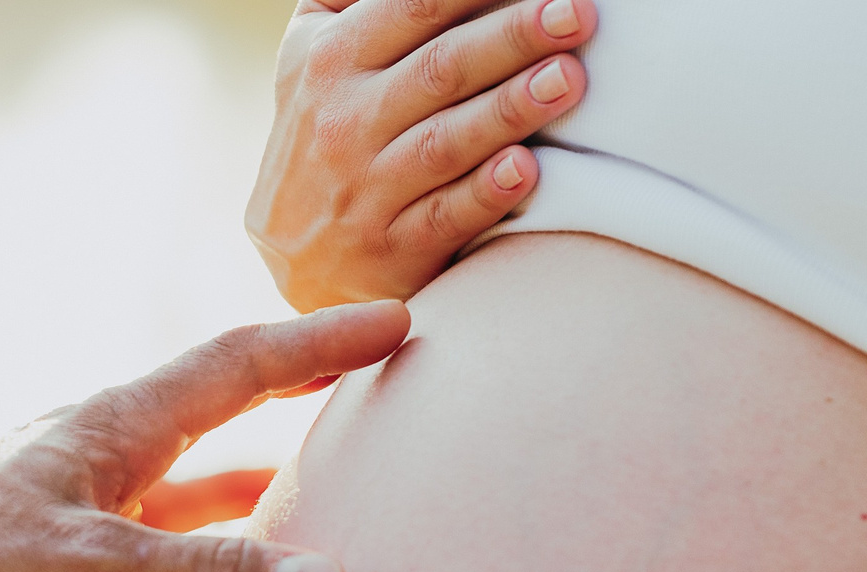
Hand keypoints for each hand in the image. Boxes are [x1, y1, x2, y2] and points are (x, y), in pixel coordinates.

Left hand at [0, 299, 408, 571]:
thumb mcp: (96, 568)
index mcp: (119, 435)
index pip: (242, 370)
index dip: (322, 344)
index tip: (400, 324)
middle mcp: (102, 481)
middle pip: (219, 455)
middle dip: (294, 449)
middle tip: (376, 440)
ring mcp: (72, 548)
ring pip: (177, 550)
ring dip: (233, 563)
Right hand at [249, 0, 593, 310]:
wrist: (289, 251)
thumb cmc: (324, 132)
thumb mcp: (313, 57)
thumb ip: (359, 5)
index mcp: (330, 60)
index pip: (413, 9)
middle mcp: (343, 122)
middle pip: (440, 70)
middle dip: (512, 38)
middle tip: (576, 14)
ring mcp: (365, 190)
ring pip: (445, 142)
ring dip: (509, 109)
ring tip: (569, 78)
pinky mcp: (389, 250)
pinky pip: (442, 217)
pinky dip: (483, 194)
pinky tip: (525, 170)